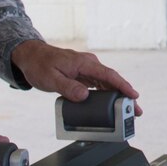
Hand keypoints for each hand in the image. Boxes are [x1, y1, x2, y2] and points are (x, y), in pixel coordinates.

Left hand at [12, 40, 140, 108]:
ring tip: (127, 110)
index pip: (108, 75)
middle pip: (112, 80)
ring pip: (107, 83)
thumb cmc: (39, 65)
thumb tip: (84, 96)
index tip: (133, 95)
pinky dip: (107, 93)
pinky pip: (99, 84)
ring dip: (118, 96)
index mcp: (84, 63)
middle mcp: (89, 64)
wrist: (31, 55)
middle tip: (135, 110)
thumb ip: (68, 87)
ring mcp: (87, 68)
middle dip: (125, 95)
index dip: (122, 86)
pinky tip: (111, 103)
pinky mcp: (83, 74)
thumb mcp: (51, 78)